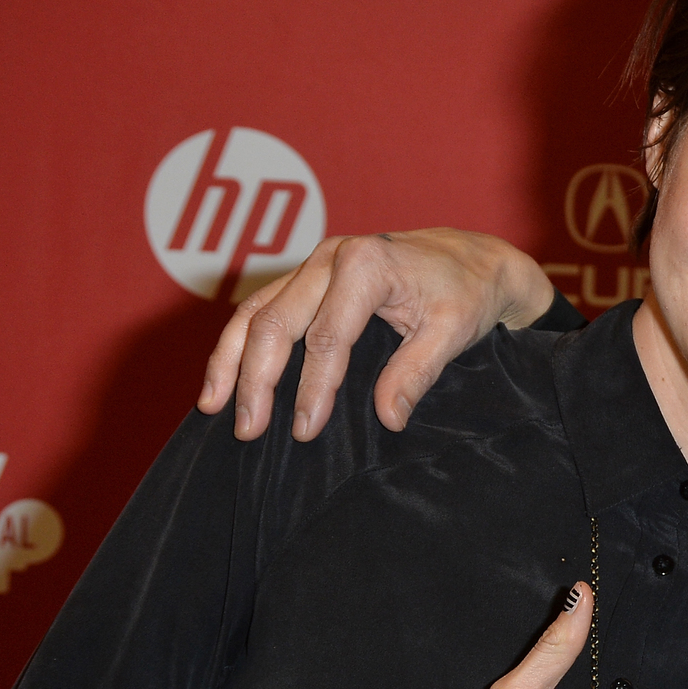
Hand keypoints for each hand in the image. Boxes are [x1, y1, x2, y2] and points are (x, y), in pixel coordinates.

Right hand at [197, 228, 558, 443]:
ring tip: (214, 407)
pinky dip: (239, 343)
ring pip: (255, 311)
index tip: (305, 431)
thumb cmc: (466, 292)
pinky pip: (262, 308)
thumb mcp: (453, 332)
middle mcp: (331, 256)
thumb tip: (388, 420)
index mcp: (367, 264)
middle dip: (256, 379)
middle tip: (248, 430)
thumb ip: (417, 373)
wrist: (474, 257)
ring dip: (231, 360)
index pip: (327, 337)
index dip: (313, 388)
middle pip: (275, 322)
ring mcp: (314, 263)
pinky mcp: (308, 276)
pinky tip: (225, 377)